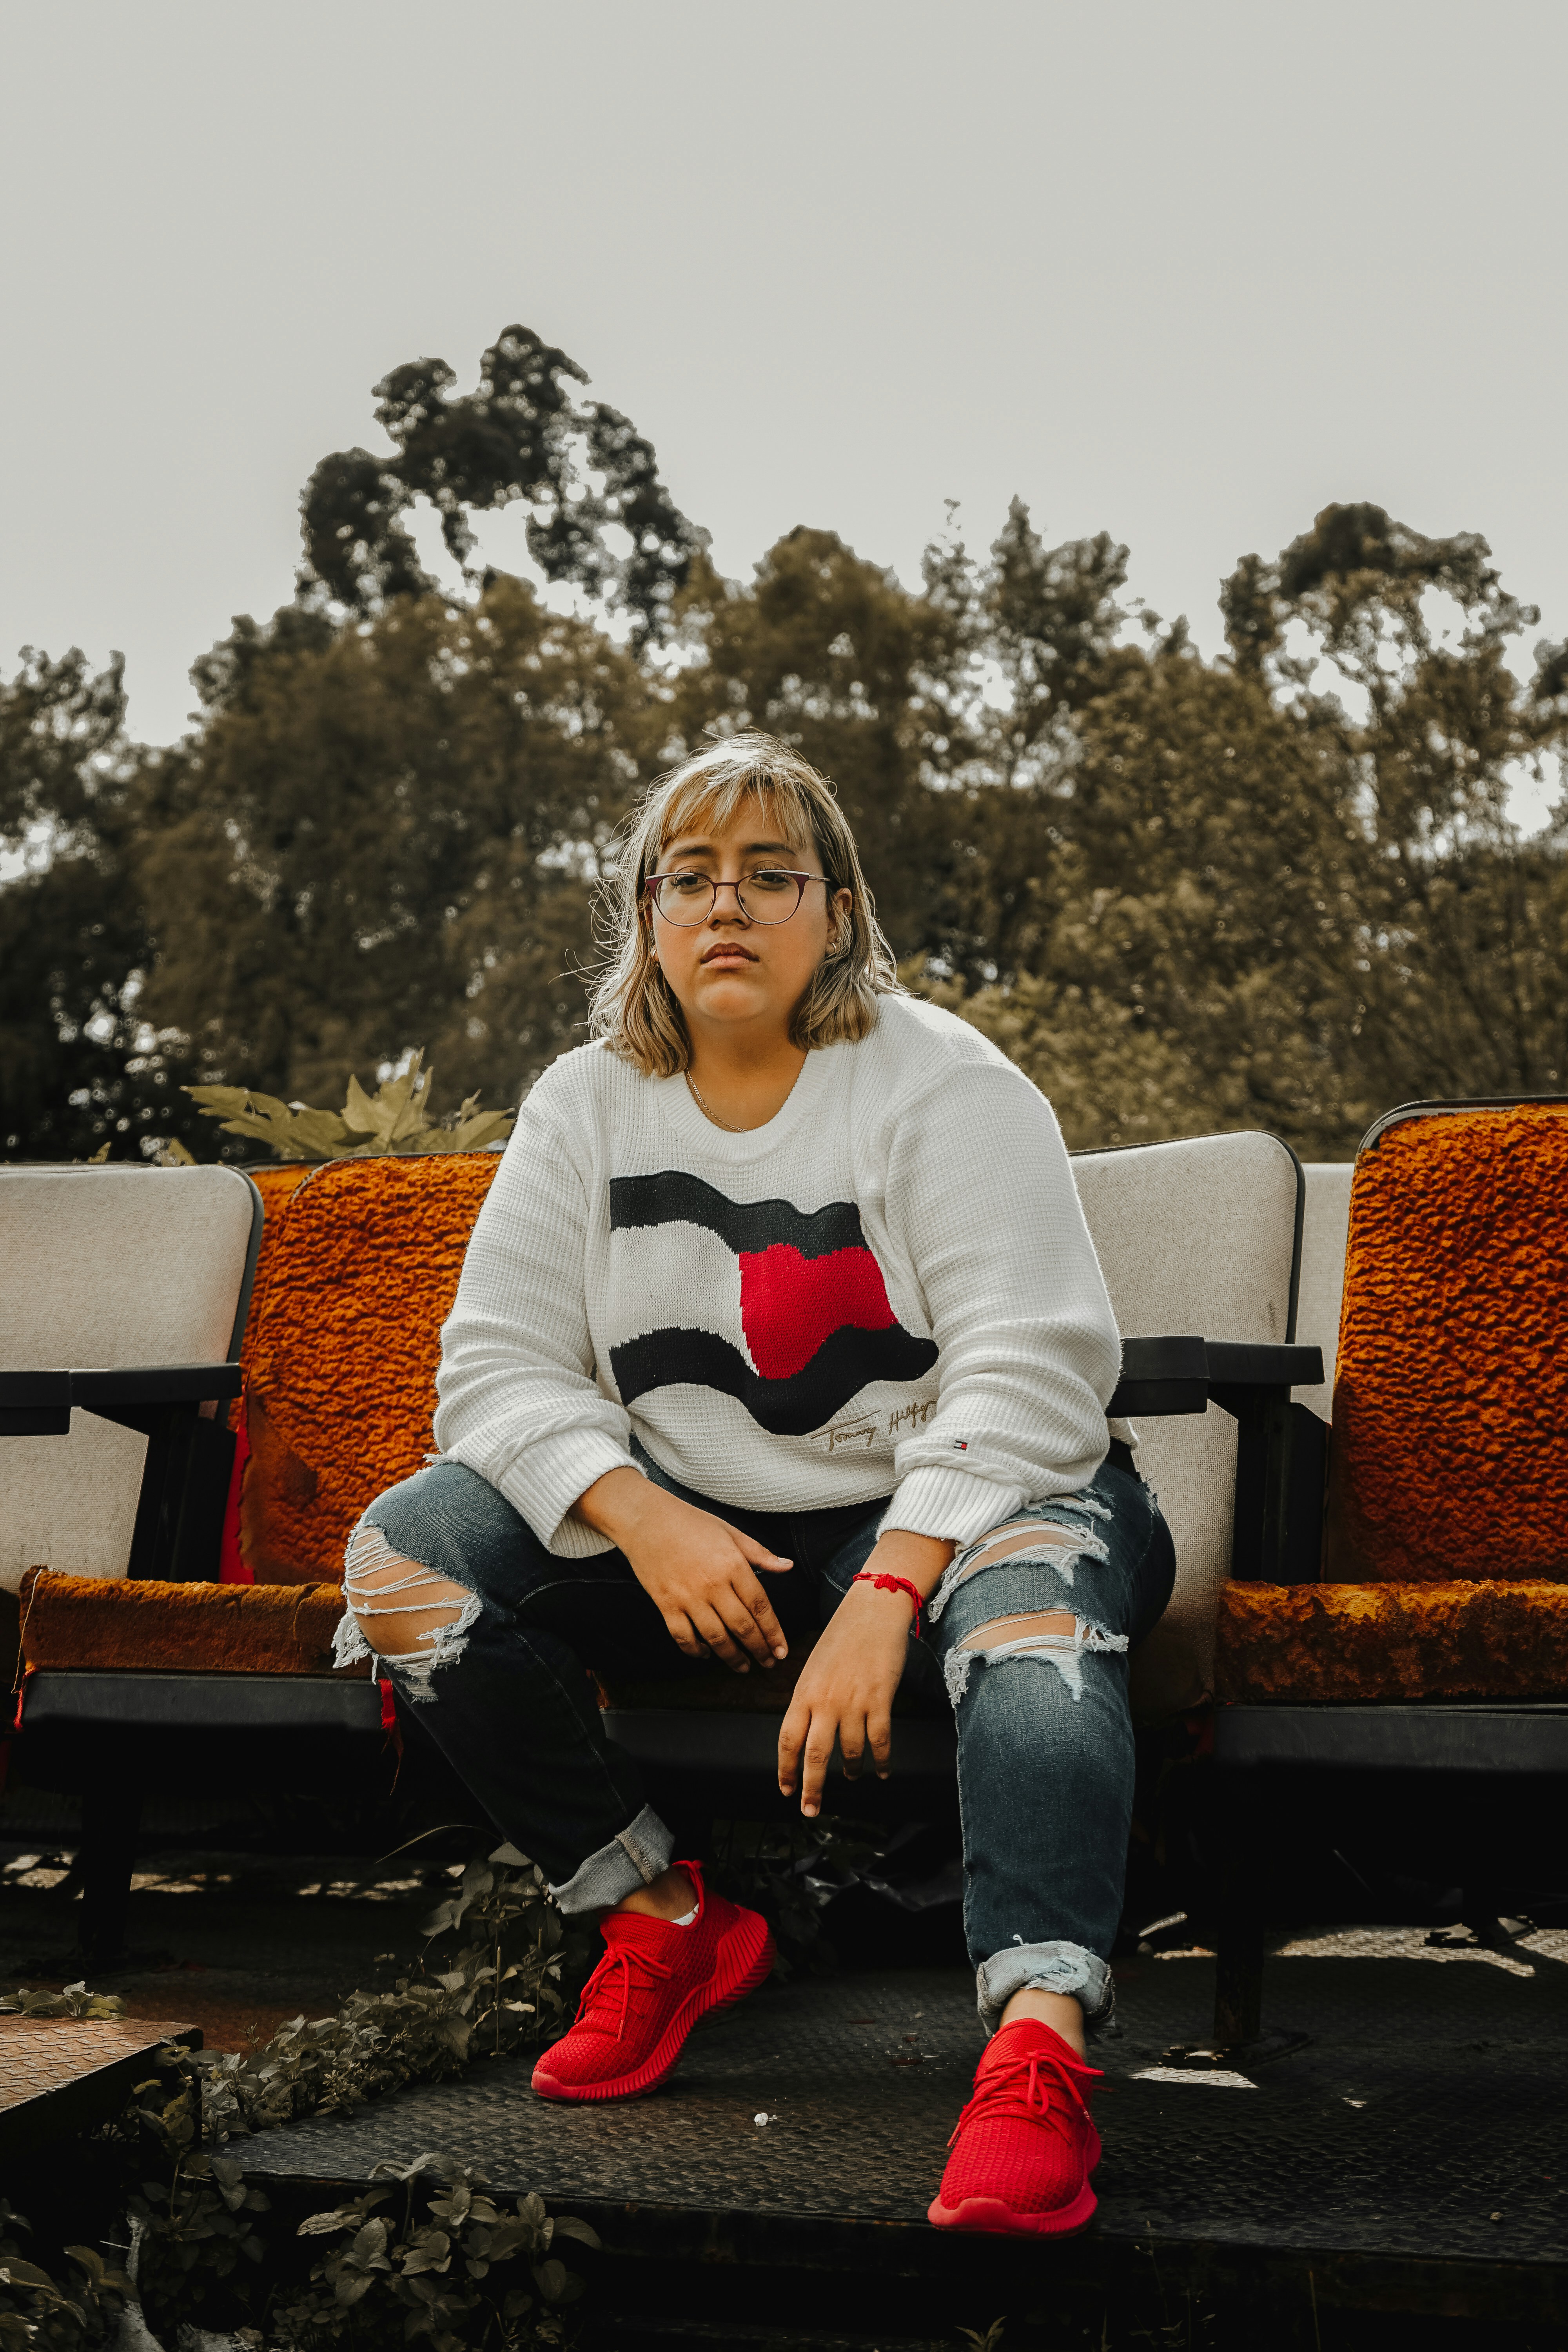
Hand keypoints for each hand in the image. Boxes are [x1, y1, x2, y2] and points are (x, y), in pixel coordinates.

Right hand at [574, 1468, 791, 1671]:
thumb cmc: (690, 1522)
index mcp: (733, 1565)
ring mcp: (687, 1597)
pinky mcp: (665, 1605)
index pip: (760, 1607)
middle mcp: (713, 1584)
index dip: (774, 1633)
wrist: (645, 1519)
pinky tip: (706, 1654)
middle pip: (742, 1627)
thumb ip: (760, 1553)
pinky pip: (683, 1637)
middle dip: (759, 1650)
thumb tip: (788, 1566)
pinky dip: (696, 1650)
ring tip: (743, 1666)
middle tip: (769, 1664)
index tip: (782, 1651)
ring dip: (732, 1657)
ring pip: (716, 1638)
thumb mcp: (730, 1531)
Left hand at [777, 1531, 953, 1816]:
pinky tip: (881, 1771)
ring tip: (852, 1777)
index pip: (787, 1739)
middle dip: (812, 1787)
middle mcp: (825, 1701)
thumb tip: (805, 1731)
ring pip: (850, 1752)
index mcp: (803, 1692)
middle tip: (811, 1810)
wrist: (872, 1610)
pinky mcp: (880, 1699)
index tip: (786, 1790)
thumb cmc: (842, 1637)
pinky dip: (880, 1761)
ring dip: (851, 1770)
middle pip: (815, 1755)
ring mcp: (853, 1701)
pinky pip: (879, 1741)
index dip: (785, 1769)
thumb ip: (809, 1700)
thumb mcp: (814, 1667)